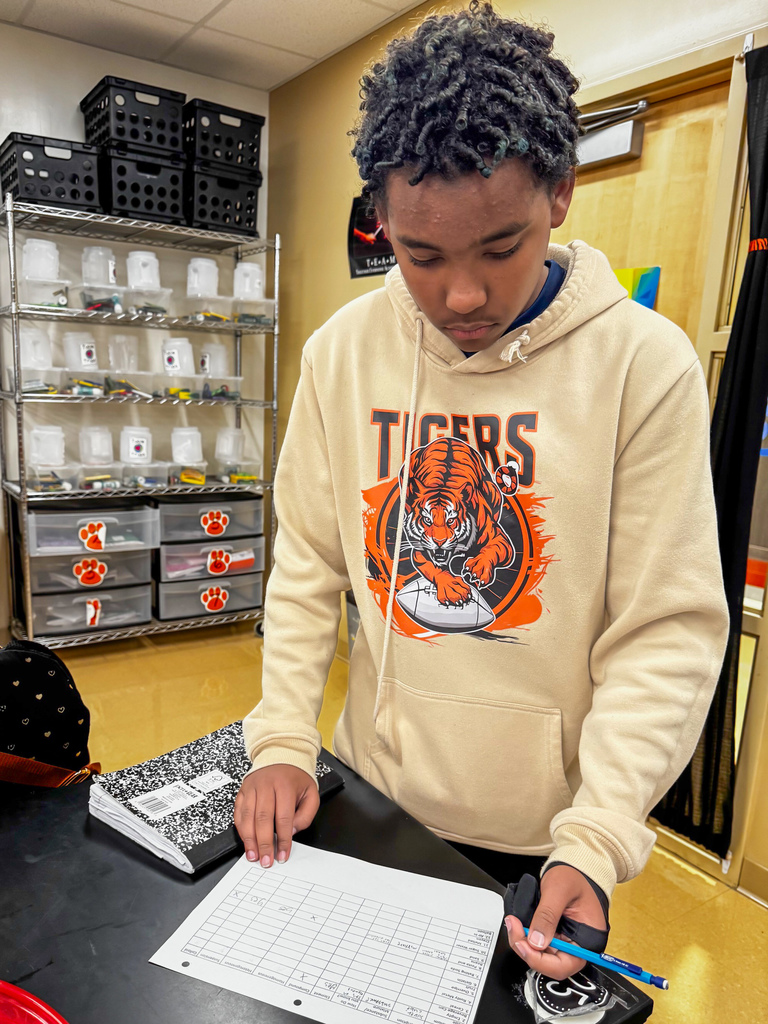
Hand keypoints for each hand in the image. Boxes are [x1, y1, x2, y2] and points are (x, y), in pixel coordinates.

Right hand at [234, 764, 319, 867]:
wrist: (281, 755)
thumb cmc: (296, 777)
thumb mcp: (311, 793)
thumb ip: (305, 814)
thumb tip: (291, 832)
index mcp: (285, 785)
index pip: (284, 818)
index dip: (283, 839)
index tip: (283, 855)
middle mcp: (266, 785)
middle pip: (263, 819)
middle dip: (264, 843)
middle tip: (266, 860)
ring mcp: (252, 787)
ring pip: (248, 817)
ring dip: (249, 839)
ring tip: (253, 855)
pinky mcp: (243, 790)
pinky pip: (238, 812)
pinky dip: (241, 828)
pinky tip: (246, 840)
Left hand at [505, 865, 605, 979]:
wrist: (572, 868)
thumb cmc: (573, 876)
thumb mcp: (559, 890)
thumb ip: (547, 915)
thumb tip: (536, 941)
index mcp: (586, 940)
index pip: (564, 965)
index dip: (541, 961)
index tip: (524, 945)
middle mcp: (575, 946)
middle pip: (549, 963)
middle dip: (527, 950)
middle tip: (514, 927)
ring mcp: (563, 941)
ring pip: (540, 955)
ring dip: (523, 943)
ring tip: (514, 923)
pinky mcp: (553, 935)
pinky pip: (537, 944)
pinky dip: (525, 936)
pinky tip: (518, 924)